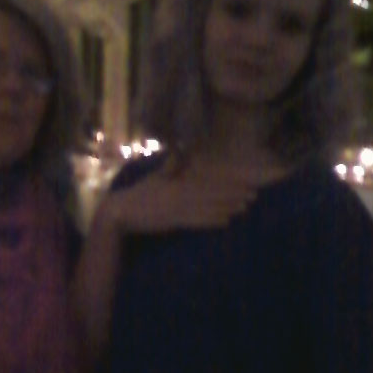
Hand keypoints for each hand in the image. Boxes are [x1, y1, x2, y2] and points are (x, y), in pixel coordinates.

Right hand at [109, 159, 282, 235]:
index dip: (228, 180)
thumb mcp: (155, 177)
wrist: (119, 213)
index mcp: (177, 179)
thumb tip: (181, 152)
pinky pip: (196, 220)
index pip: (208, 178)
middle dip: (234, 192)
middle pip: (212, 190)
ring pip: (208, 205)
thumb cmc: (139, 195)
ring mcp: (176, 205)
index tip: (245, 181)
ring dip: (228, 205)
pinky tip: (226, 221)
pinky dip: (211, 220)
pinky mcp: (171, 220)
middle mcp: (179, 190)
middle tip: (254, 195)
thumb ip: (171, 166)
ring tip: (245, 207)